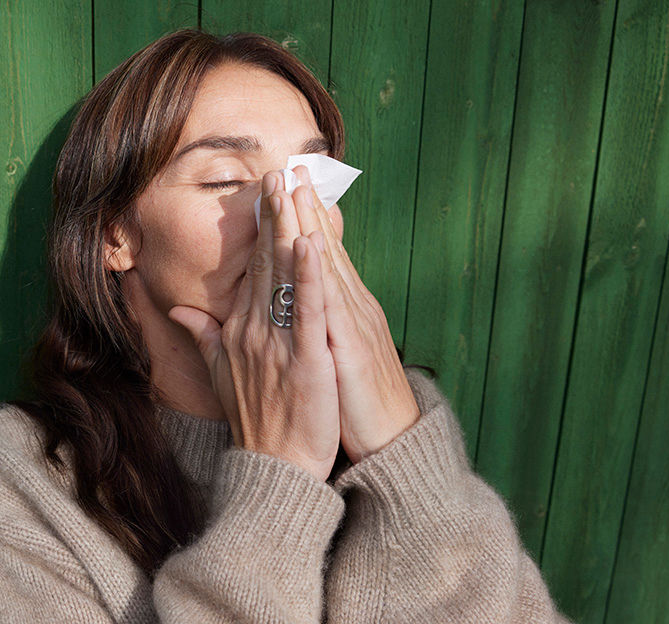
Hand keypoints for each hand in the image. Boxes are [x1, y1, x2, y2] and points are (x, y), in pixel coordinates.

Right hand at [168, 170, 340, 481]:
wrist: (273, 469)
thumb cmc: (253, 423)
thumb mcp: (219, 374)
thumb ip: (201, 335)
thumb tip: (178, 307)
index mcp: (239, 330)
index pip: (251, 269)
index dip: (261, 229)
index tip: (266, 193)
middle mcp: (254, 330)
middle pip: (265, 261)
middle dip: (272, 214)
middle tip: (277, 170)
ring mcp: (278, 342)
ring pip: (285, 276)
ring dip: (289, 229)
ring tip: (292, 189)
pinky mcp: (305, 358)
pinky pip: (307, 310)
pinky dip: (310, 276)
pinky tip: (312, 243)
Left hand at [284, 164, 420, 463]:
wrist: (388, 443)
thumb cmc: (349, 404)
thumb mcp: (319, 359)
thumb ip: (297, 329)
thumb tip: (283, 309)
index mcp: (338, 309)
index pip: (313, 257)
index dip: (297, 221)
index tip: (281, 187)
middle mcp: (349, 306)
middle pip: (321, 248)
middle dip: (302, 207)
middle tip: (287, 165)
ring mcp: (351, 322)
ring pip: (326, 264)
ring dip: (310, 223)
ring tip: (296, 185)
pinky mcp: (349, 346)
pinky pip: (331, 304)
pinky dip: (319, 272)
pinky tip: (310, 242)